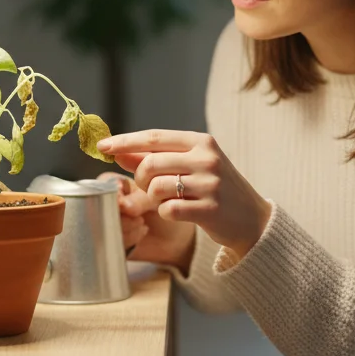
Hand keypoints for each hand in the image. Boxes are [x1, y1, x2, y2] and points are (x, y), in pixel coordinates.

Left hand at [98, 130, 271, 258]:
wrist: (252, 219)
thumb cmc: (215, 189)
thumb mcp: (190, 166)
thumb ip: (155, 158)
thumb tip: (117, 152)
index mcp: (201, 142)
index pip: (154, 137)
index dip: (125, 142)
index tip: (102, 146)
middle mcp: (207, 158)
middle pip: (150, 164)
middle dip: (141, 178)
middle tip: (150, 187)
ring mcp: (210, 184)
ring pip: (156, 187)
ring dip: (153, 198)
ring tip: (168, 200)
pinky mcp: (210, 209)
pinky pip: (168, 210)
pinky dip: (166, 213)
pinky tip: (180, 213)